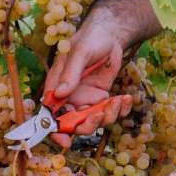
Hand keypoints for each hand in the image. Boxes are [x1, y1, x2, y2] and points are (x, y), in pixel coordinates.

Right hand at [43, 9, 132, 147]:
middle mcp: (70, 97)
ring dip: (108, 116)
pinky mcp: (102, 98)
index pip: (50, 114)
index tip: (65, 141)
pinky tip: (125, 98)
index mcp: (56, 87)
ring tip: (118, 101)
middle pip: (74, 123)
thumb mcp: (79, 53)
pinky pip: (110, 111)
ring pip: (94, 120)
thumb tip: (59, 94)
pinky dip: (119, 109)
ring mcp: (86, 99)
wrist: (110, 33)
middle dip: (88, 124)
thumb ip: (69, 74)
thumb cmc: (89, 38)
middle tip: (101, 115)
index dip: (55, 131)